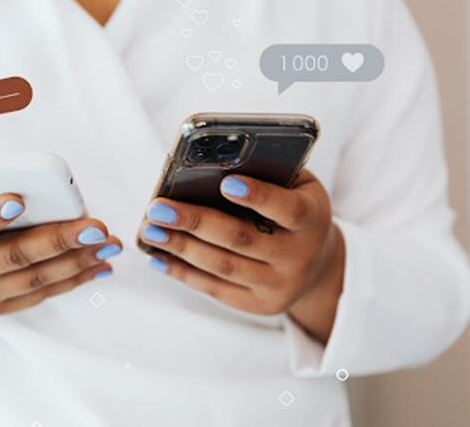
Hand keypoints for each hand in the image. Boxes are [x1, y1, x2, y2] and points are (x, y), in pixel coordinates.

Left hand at [139, 171, 343, 341]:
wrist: (318, 264)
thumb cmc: (294, 208)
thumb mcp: (295, 185)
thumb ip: (266, 173)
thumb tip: (209, 164)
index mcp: (312, 219)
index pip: (287, 209)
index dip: (258, 196)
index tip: (226, 182)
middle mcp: (300, 257)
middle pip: (242, 239)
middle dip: (195, 222)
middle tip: (158, 208)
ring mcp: (279, 286)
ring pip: (223, 266)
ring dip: (181, 248)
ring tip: (150, 230)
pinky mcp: (258, 305)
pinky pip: (214, 288)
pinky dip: (183, 272)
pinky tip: (158, 256)